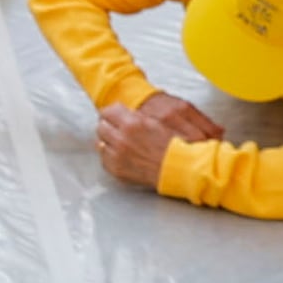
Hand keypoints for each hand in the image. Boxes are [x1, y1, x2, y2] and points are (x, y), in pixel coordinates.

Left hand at [96, 93, 224, 189]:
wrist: (182, 169)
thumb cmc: (177, 145)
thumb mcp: (161, 119)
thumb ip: (139, 115)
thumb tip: (128, 113)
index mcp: (132, 124)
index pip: (108, 112)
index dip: (113, 113)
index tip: (116, 115)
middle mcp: (121, 140)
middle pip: (101, 126)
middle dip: (109, 126)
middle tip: (118, 128)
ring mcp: (118, 157)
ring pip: (100, 143)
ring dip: (108, 141)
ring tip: (120, 142)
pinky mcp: (118, 170)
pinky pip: (104, 159)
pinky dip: (110, 156)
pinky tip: (121, 155)